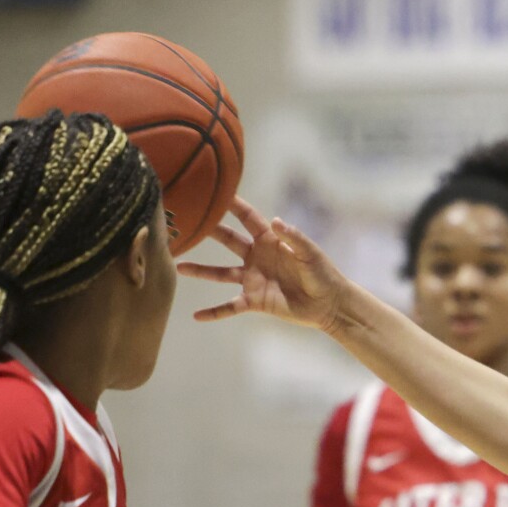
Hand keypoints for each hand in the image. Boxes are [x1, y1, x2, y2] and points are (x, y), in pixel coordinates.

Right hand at [178, 197, 349, 329]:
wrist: (329, 304)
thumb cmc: (322, 273)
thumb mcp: (309, 253)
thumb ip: (293, 237)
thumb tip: (275, 221)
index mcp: (269, 241)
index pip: (247, 218)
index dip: (232, 205)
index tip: (213, 191)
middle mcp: (256, 257)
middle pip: (228, 241)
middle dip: (208, 231)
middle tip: (186, 222)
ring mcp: (253, 279)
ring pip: (221, 273)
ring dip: (200, 270)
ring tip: (178, 267)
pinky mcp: (254, 301)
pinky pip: (230, 307)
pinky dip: (214, 312)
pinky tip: (197, 316)